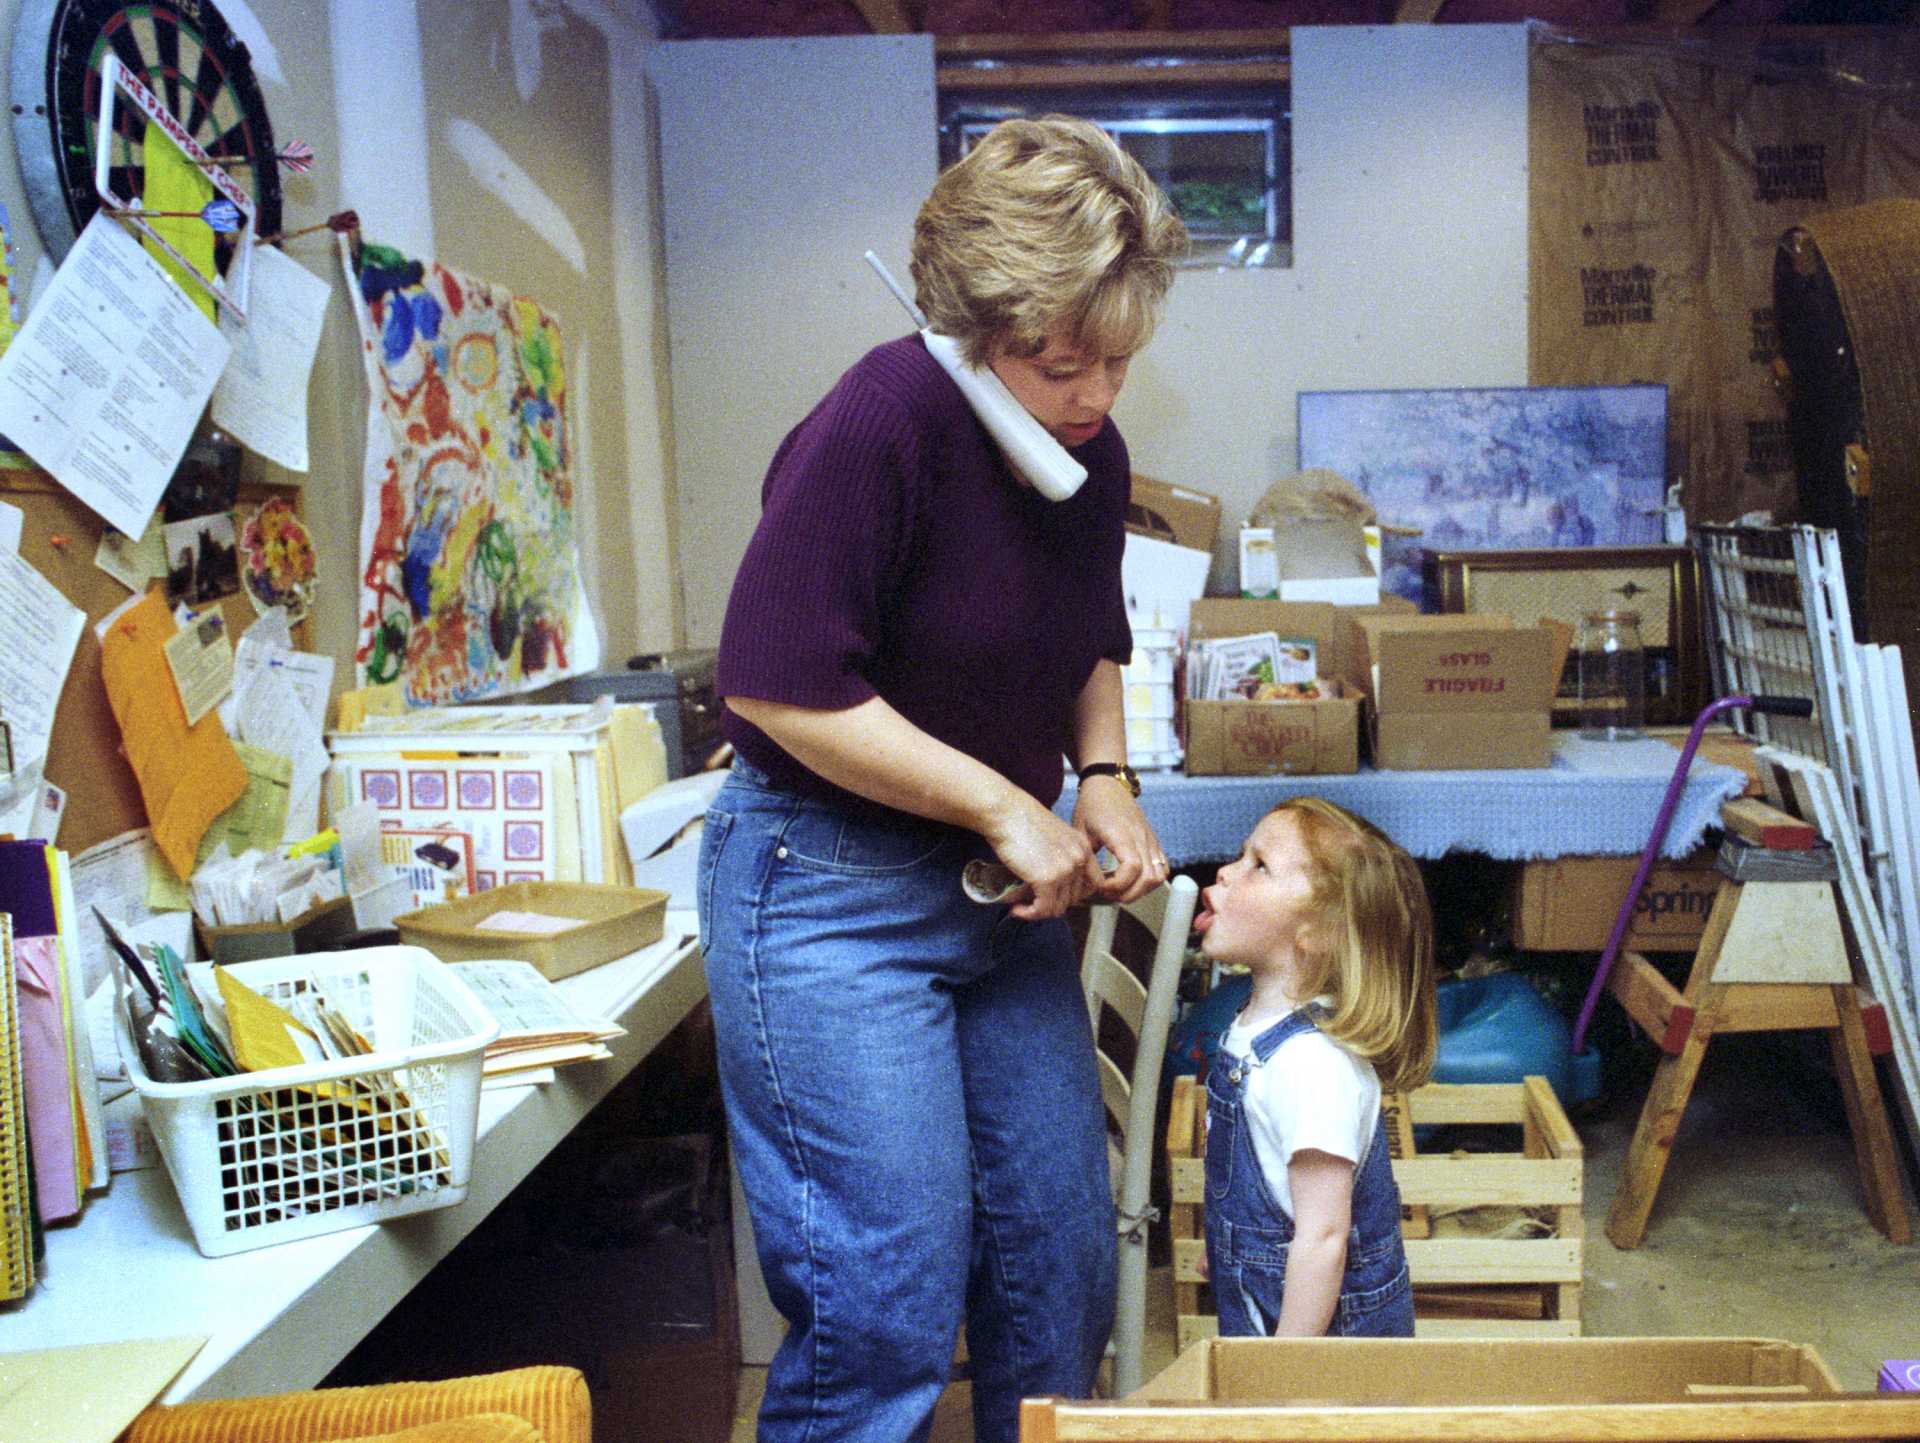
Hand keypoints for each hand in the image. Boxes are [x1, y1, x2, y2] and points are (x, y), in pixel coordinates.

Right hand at [982, 794, 1104, 920]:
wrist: (1006, 812)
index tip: (1055, 896)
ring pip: (1058, 907)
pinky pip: (1042, 909)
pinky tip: (1016, 909)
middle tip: (1033, 901)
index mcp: (1083, 847)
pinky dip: (1029, 914)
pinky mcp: (1047, 879)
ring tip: (1021, 906)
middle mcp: (1079, 859)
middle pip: (1075, 899)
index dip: (1075, 895)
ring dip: (1038, 911)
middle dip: (1053, 903)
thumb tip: (1053, 888)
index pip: (1094, 884)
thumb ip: (1060, 858)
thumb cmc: (1021, 822)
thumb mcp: (1052, 838)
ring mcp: (1066, 870)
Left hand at [1072, 775, 1168, 903]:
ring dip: (1142, 890)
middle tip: (1109, 894)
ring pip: (1159, 875)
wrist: (1107, 783)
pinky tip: (1134, 881)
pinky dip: (1152, 880)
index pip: (1133, 867)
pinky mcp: (1154, 841)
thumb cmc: (1091, 805)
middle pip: (1149, 877)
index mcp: (1121, 833)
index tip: (1101, 886)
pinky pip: (1163, 866)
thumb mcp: (1080, 831)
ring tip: (1121, 890)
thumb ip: (1086, 858)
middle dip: (1129, 893)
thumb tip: (1088, 886)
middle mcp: (1140, 836)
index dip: (1118, 884)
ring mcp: (1150, 839)